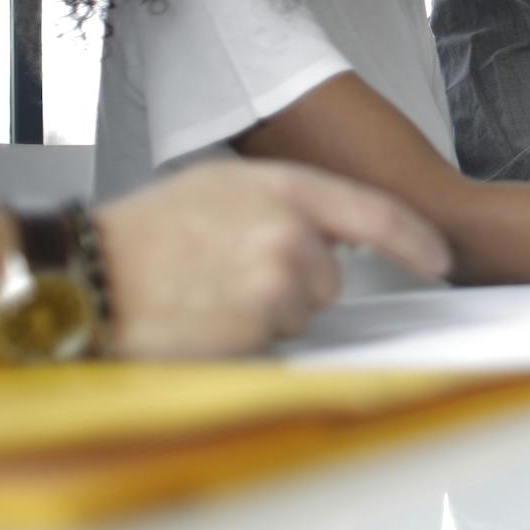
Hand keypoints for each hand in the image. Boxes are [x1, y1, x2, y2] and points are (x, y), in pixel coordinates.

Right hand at [96, 160, 451, 358]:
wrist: (90, 271)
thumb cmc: (148, 230)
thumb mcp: (224, 187)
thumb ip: (287, 201)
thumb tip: (337, 228)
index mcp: (284, 187)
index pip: (377, 214)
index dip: (415, 240)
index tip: (439, 258)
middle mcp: (289, 231)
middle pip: (330, 278)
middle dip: (294, 284)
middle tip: (230, 272)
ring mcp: (275, 281)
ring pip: (301, 313)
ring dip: (266, 313)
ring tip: (209, 292)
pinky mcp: (256, 327)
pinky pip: (272, 342)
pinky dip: (244, 338)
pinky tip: (203, 316)